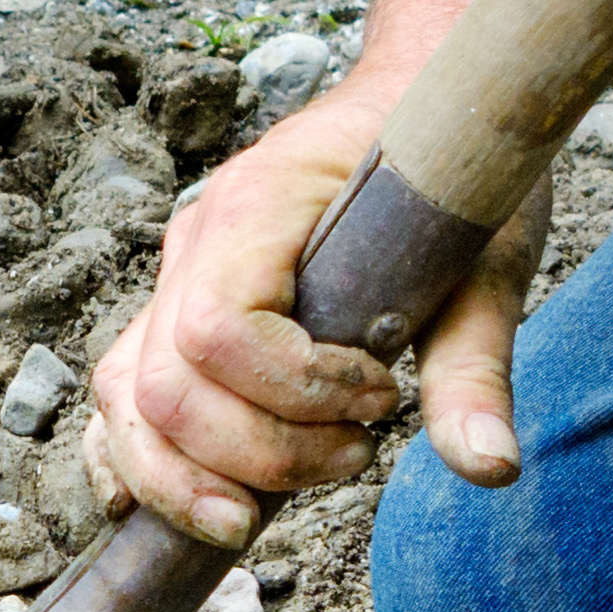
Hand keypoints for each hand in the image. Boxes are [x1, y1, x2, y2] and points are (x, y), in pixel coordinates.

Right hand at [85, 79, 546, 542]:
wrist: (426, 101)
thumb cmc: (455, 170)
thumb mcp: (486, 263)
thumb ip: (475, 368)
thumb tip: (491, 468)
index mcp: (259, 206)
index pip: (218, 332)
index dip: (291, 393)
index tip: (380, 398)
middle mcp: (195, 243)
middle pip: (164, 387)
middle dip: (252, 455)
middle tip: (353, 457)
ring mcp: (176, 278)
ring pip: (125, 402)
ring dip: (189, 479)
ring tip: (267, 510)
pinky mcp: (178, 313)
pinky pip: (120, 398)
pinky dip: (139, 463)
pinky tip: (187, 505)